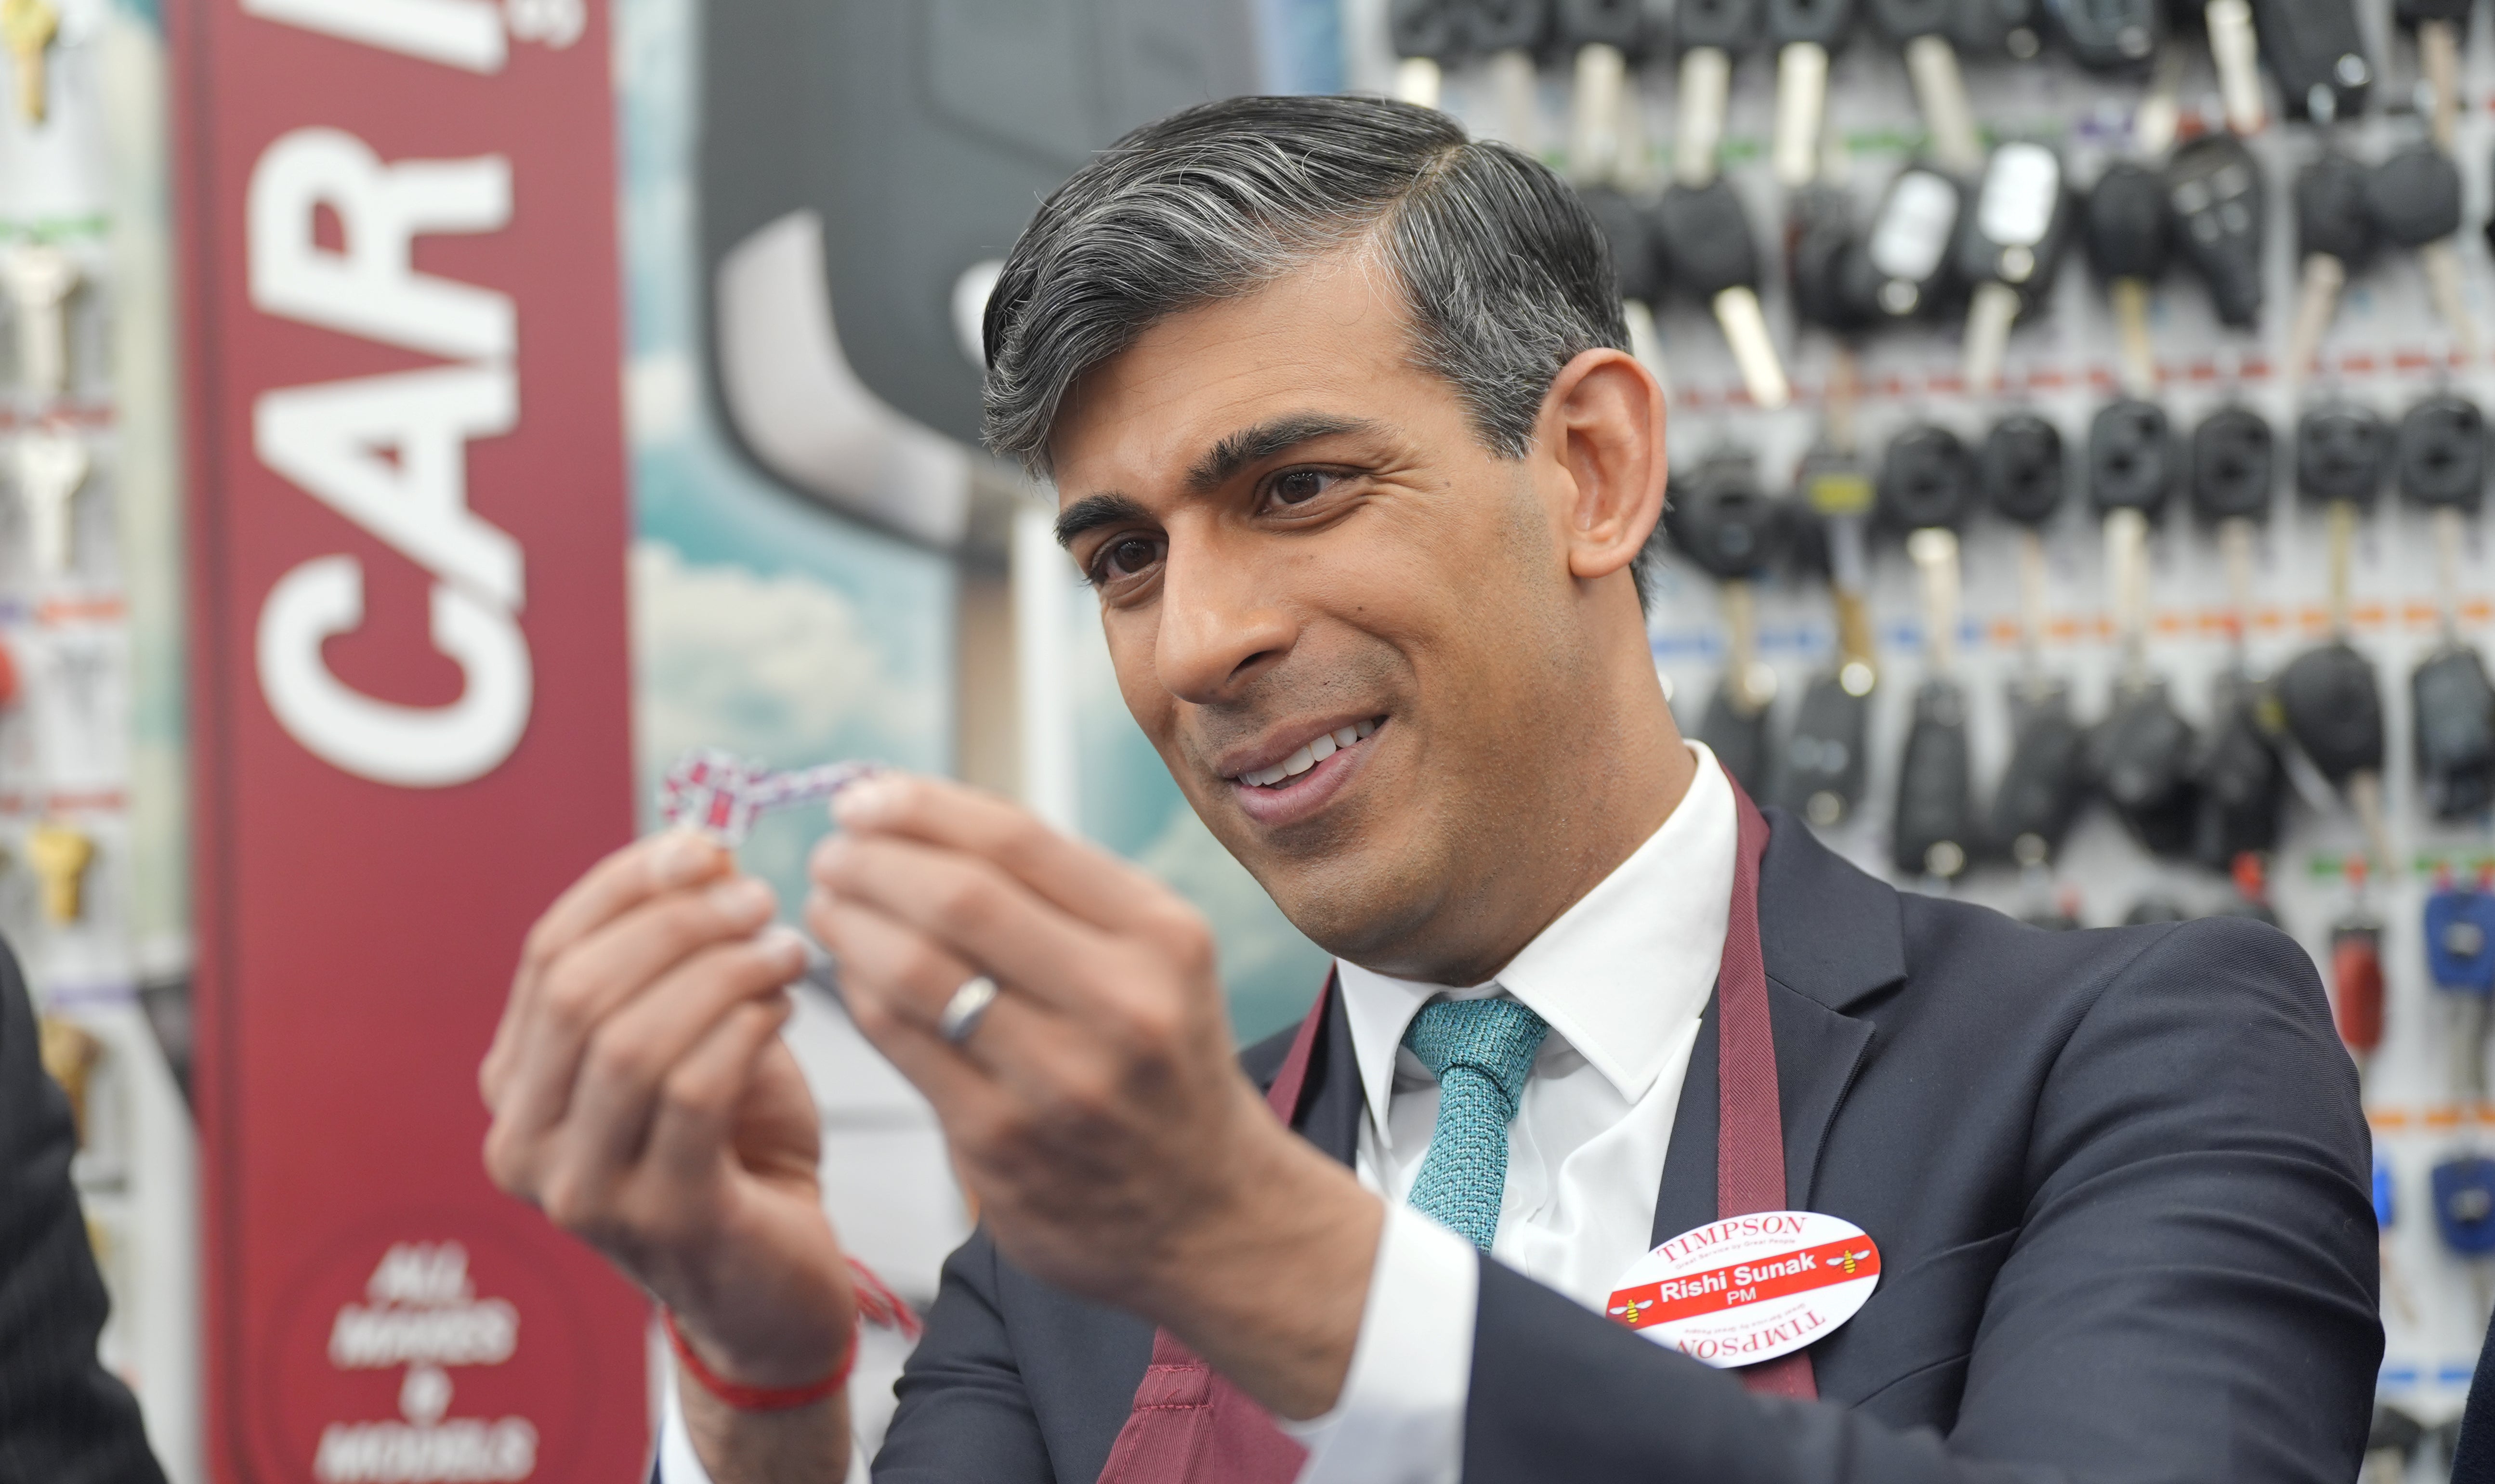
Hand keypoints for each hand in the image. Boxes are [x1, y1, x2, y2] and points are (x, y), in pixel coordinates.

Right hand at [479, 832, 855, 1435]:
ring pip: (633, 1040)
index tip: (704, 846)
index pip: (548, 953)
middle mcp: (525, 1144)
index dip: (625, 885)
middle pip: (582, 990)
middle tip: (760, 898)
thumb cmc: (735, 1151)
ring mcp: (582, 1192)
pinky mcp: (662, 1220)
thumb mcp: (691, 1038)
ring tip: (786, 948)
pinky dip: (744, 1031)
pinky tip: (787, 1009)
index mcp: (517, 1086)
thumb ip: (678, 958)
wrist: (775, 1286)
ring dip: (720, 973)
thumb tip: (699, 849)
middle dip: (677, 925)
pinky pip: (694, 1093)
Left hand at [808, 775, 1380, 1418]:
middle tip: (831, 852)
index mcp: (1160, 936)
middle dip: (874, 862)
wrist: (1213, 1215)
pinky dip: (862, 996)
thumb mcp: (1157, 958)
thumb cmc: (1164, 1063)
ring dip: (850, 925)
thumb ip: (1061, 892)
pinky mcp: (1002, 1146)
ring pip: (917, 973)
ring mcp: (1060, 1081)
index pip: (1019, 841)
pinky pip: (904, 1046)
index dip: (923, 808)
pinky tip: (849, 975)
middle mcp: (1120, 1003)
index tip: (865, 796)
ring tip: (826, 905)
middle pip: (961, 898)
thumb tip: (922, 819)